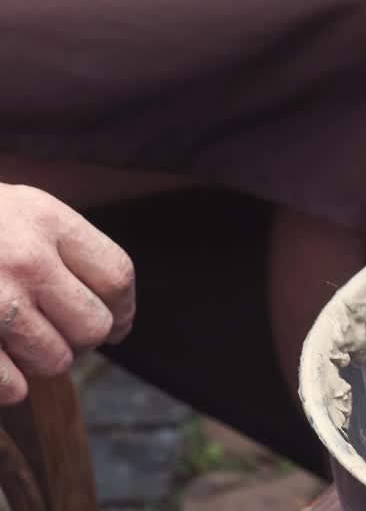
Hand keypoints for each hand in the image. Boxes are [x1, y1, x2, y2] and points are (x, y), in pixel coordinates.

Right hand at [0, 183, 134, 402]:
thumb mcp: (17, 209)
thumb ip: (63, 247)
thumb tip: (117, 313)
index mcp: (45, 219)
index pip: (117, 275)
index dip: (124, 307)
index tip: (119, 321)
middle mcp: (24, 257)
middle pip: (95, 324)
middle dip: (84, 339)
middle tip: (63, 336)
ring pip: (56, 359)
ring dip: (44, 361)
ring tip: (23, 347)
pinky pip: (11, 385)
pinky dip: (10, 386)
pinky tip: (0, 368)